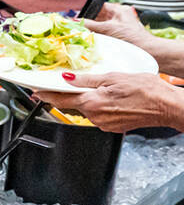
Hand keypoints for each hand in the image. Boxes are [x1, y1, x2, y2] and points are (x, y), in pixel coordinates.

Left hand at [37, 72, 181, 132]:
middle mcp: (95, 117)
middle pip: (72, 105)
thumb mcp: (113, 78)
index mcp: (92, 102)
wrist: (168, 106)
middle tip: (67, 84)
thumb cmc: (147, 90)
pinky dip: (99, 106)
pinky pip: (98, 115)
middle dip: (68, 95)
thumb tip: (66, 79)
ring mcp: (104, 124)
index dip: (46, 95)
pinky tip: (110, 99)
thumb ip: (87, 80)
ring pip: (86, 110)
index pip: (60, 99)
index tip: (35, 92)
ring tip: (100, 89)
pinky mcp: (113, 127)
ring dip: (86, 100)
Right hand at [81, 3, 153, 50]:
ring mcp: (121, 26)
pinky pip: (107, 32)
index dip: (89, 11)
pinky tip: (97, 40)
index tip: (79, 18)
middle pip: (100, 16)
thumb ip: (90, 24)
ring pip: (102, 25)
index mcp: (119, 10)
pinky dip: (101, 35)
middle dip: (91, 22)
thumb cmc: (131, 37)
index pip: (99, 6)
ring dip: (95, 30)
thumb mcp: (107, 29)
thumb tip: (74, 21)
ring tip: (88, 34)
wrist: (148, 50)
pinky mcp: (122, 35)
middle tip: (81, 28)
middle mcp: (120, 16)